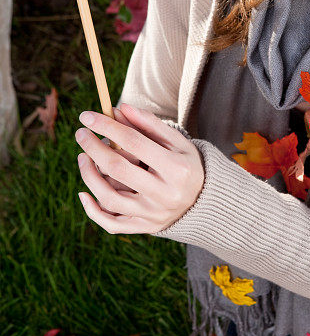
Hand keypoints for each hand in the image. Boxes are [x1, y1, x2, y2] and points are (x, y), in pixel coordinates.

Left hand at [75, 102, 204, 234]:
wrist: (203, 201)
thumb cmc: (186, 164)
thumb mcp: (176, 141)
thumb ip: (149, 124)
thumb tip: (119, 108)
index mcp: (176, 168)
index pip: (134, 142)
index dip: (107, 126)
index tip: (87, 116)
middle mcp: (164, 194)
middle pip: (118, 169)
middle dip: (93, 148)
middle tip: (81, 133)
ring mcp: (153, 214)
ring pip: (109, 198)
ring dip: (89, 175)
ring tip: (82, 157)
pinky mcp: (144, 227)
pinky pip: (112, 223)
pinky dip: (93, 211)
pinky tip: (84, 193)